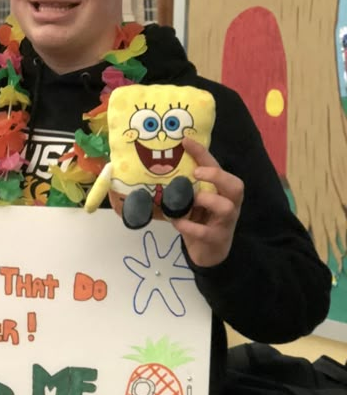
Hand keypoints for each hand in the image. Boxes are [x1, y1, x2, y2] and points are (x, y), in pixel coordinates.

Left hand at [172, 138, 243, 267]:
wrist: (208, 253)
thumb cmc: (201, 221)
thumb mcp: (194, 201)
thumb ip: (185, 187)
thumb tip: (158, 169)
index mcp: (223, 191)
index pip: (217, 166)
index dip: (202, 153)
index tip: (185, 141)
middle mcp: (230, 204)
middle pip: (236, 186)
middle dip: (216, 176)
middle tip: (196, 173)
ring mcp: (225, 222)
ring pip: (226, 207)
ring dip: (206, 200)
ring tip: (189, 201)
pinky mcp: (217, 239)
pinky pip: (206, 232)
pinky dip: (189, 226)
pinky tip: (176, 222)